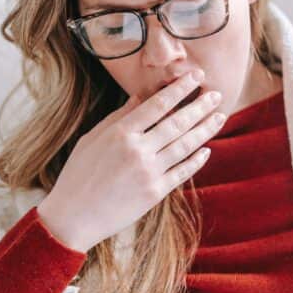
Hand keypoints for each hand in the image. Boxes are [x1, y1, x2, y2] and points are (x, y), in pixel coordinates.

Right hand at [37, 69, 224, 251]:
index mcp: (120, 133)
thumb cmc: (78, 174)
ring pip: (185, 146)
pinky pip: (182, 172)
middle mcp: (138, 150)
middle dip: (200, 106)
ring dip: (205, 129)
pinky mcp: (154, 193)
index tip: (196, 76)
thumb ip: (118, 117)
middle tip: (216, 94)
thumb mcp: (91, 139)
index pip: (158, 104)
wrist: (74, 216)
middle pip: (177, 122)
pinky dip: (196, 160)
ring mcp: (148, 172)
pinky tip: (206, 150)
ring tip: (219, 116)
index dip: (180, 88)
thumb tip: (141, 96)